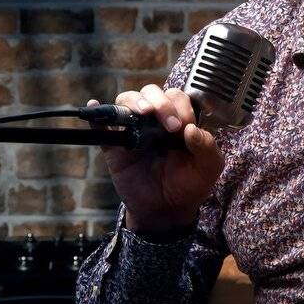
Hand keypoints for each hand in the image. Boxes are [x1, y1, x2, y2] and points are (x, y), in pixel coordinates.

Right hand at [88, 84, 223, 232]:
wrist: (166, 211)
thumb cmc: (189, 185)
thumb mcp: (208, 167)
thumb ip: (206, 146)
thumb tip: (191, 129)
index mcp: (178, 120)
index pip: (176, 97)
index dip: (181, 107)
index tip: (184, 127)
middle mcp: (155, 120)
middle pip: (151, 93)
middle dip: (160, 102)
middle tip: (170, 126)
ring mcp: (133, 131)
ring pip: (127, 101)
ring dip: (134, 101)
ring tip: (143, 112)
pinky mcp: (114, 148)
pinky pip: (101, 128)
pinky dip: (97, 115)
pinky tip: (94, 105)